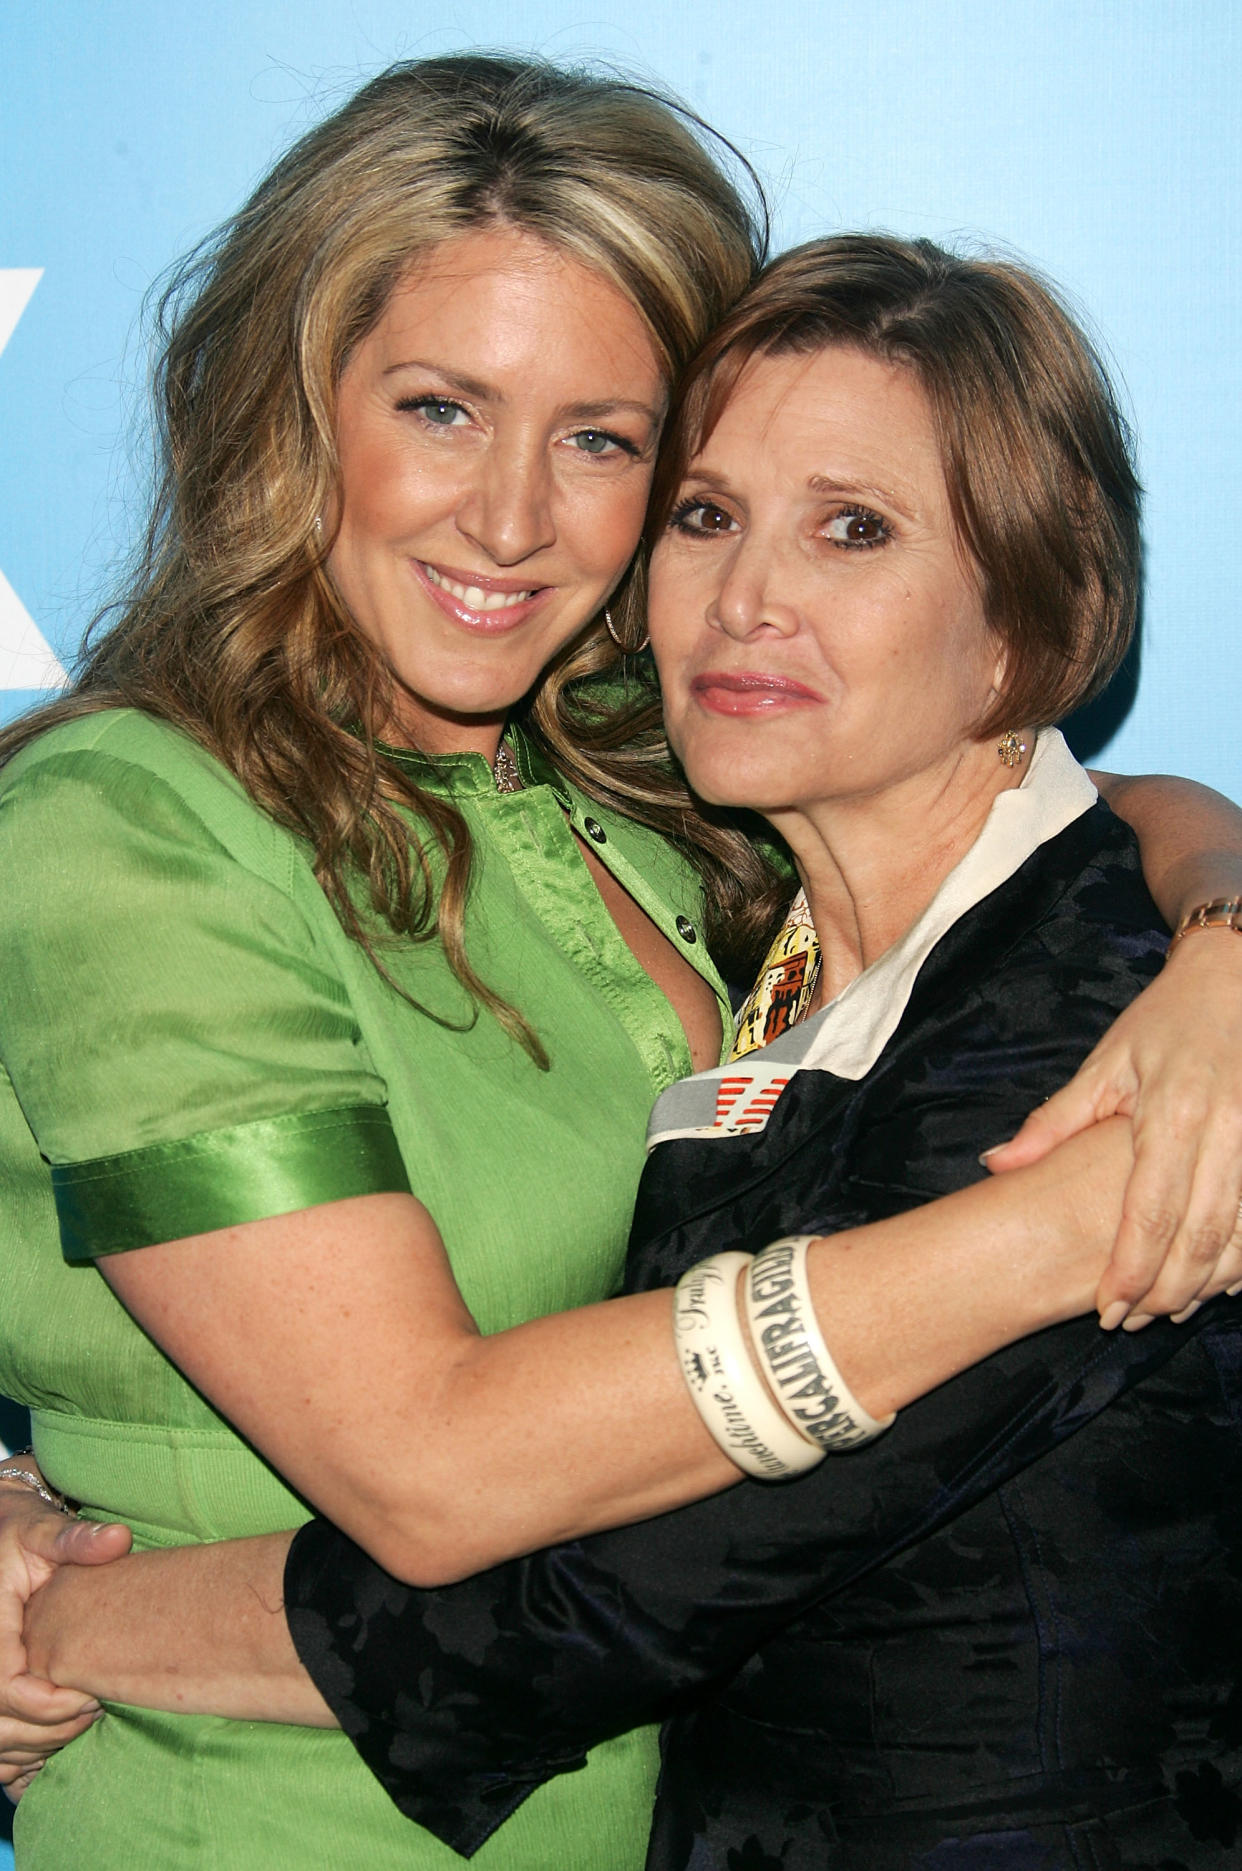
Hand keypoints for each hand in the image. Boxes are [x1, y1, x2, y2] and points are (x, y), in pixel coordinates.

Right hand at [0, 1478, 130, 1800]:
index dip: (50, 1704)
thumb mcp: (43, 1529)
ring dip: (38, 1744)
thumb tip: (119, 1539)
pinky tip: (54, 1736)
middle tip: (97, 1711)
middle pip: (1, 1725)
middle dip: (51, 1729)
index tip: (93, 1696)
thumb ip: (77, 1539)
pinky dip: (21, 1752)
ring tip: (82, 1721)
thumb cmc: (19, 1534)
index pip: (8, 1688)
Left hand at [984, 928, 1241, 1323]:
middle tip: (1136, 1321)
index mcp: (1173, 1114)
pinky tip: (1221, 1278)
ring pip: (1240, 1233)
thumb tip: (995, 1165)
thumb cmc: (1163, 1021)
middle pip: (1201, 1235)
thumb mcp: (1105, 1063)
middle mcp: (1226, 1131)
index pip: (1149, 1212)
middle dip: (1169, 1290)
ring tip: (1173, 1309)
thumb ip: (1054, 1122)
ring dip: (1209, 1280)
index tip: (1108, 1309)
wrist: (1234, 977)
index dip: (1131, 1270)